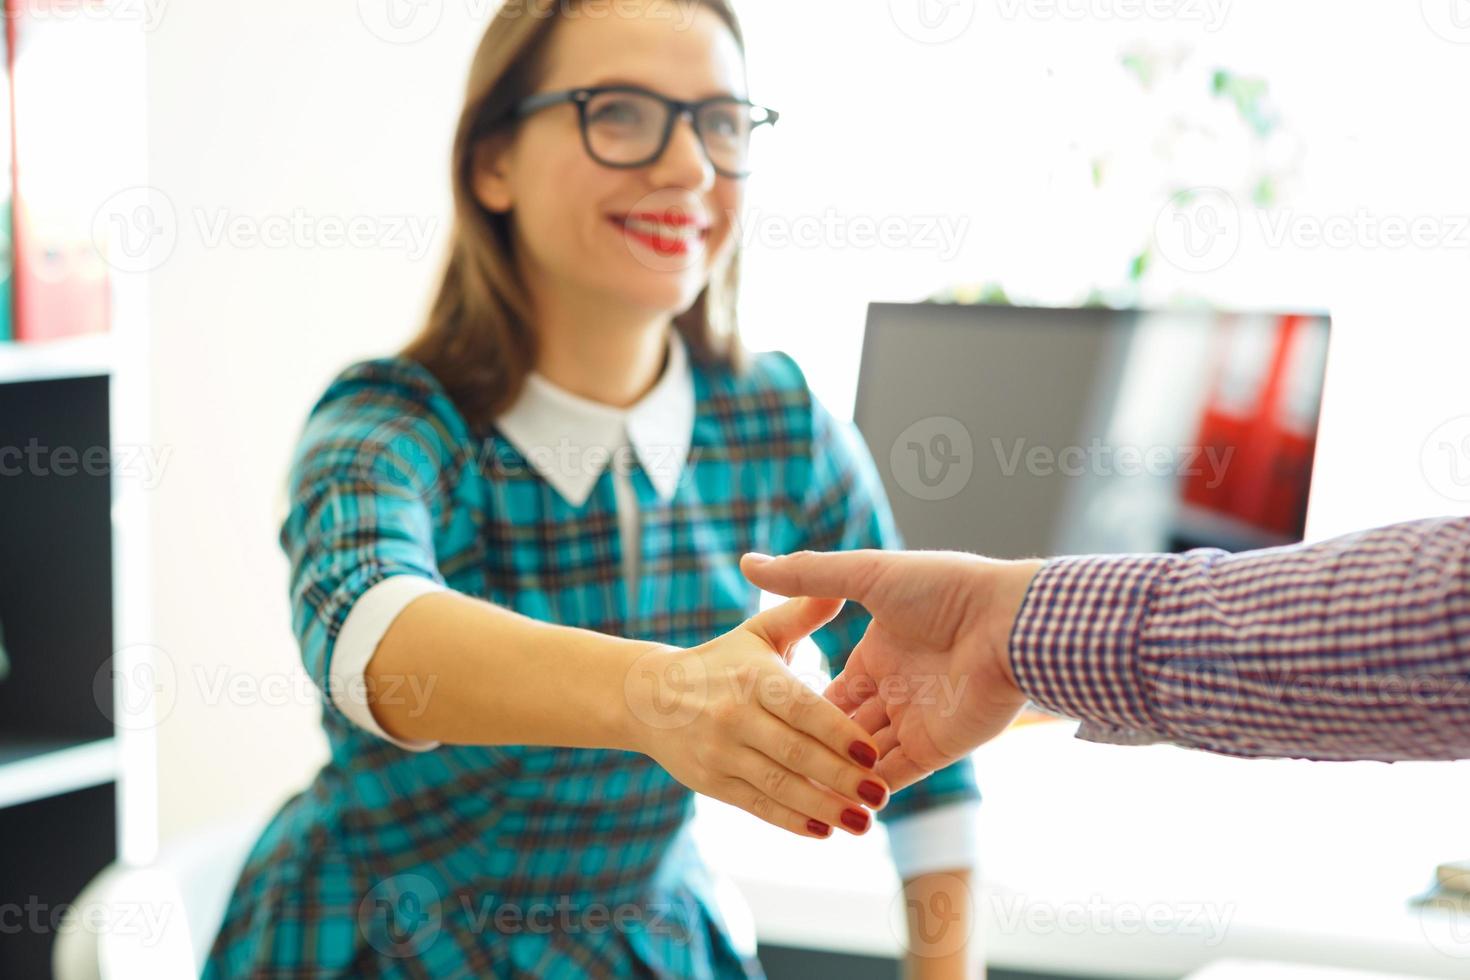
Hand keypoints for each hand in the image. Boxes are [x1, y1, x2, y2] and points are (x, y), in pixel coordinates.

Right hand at [623, 596, 890, 837]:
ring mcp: (721, 753)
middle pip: (796, 752)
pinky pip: (757, 806)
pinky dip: (791, 821)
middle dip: (840, 778)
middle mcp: (735, 716)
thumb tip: (840, 590)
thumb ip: (803, 612)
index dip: (839, 733)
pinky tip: (824, 831)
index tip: (874, 754)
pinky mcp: (711, 784)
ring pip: (779, 786)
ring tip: (863, 822)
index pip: (803, 709)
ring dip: (823, 807)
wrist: (647, 696)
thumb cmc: (721, 662)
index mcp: (754, 678)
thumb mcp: (758, 633)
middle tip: (880, 795)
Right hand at [740, 550, 1043, 790]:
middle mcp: (895, 690)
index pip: (830, 692)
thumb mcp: (867, 574)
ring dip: (838, 774)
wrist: (1008, 620)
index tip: (762, 726)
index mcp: (878, 653)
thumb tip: (748, 562)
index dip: (800, 710)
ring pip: (866, 758)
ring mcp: (916, 721)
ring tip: (795, 790)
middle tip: (771, 764)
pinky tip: (838, 803)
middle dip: (814, 748)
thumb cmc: (944, 589)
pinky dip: (871, 791)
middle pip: (844, 729)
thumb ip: (809, 576)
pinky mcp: (938, 748)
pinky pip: (898, 777)